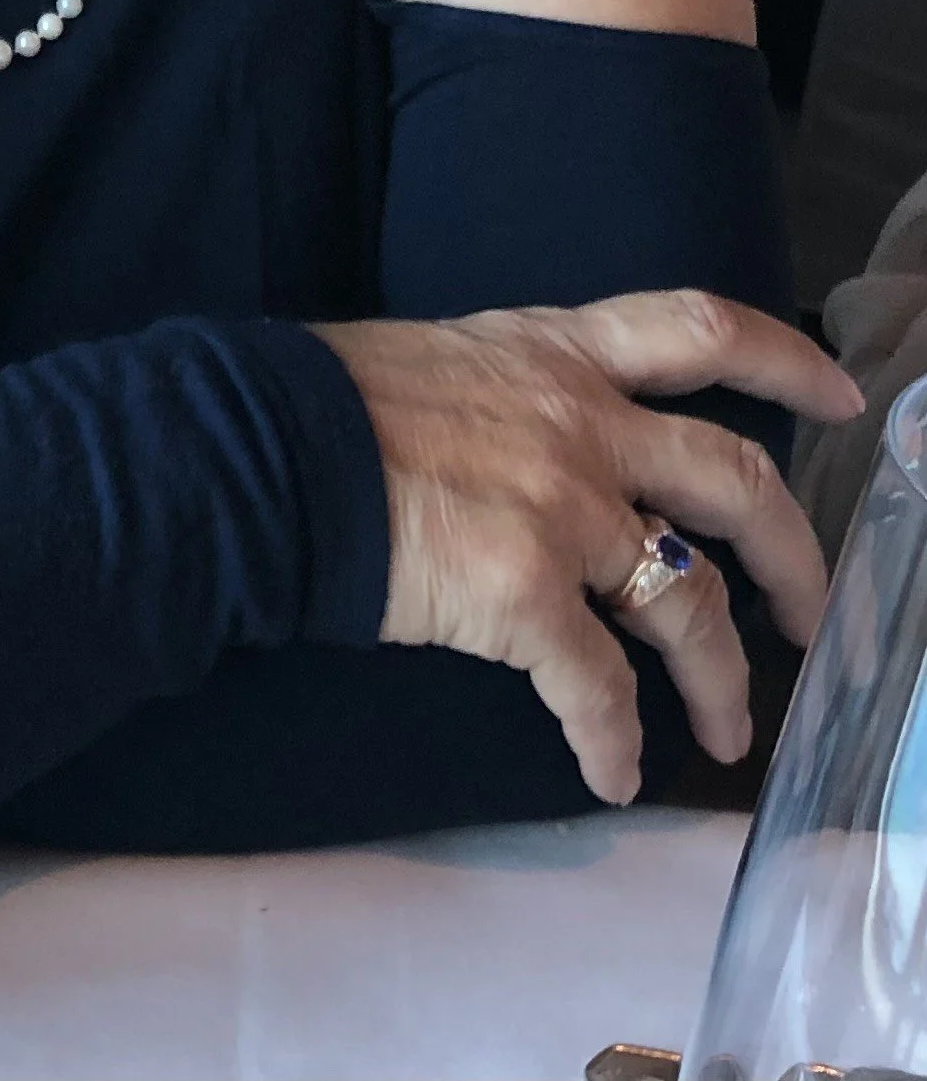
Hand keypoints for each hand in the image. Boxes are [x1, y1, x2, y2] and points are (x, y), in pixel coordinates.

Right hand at [316, 290, 862, 804]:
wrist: (260, 456)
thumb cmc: (325, 403)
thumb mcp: (442, 358)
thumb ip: (511, 391)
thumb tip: (523, 439)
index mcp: (555, 351)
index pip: (697, 328)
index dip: (785, 361)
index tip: (841, 399)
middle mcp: (581, 421)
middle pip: (736, 481)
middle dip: (796, 557)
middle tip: (816, 616)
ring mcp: (562, 510)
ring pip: (693, 603)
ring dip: (724, 679)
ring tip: (729, 731)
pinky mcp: (526, 597)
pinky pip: (601, 689)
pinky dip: (617, 740)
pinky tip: (614, 772)